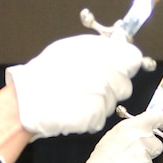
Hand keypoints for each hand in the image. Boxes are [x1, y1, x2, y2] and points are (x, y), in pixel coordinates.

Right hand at [6, 31, 143, 138]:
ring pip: (113, 103)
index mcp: (102, 52)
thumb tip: (118, 45)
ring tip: (77, 97)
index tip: (118, 67)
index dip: (126, 65)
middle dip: (113, 87)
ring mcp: (104, 97)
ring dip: (100, 102)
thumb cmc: (45, 72)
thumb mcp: (73, 47)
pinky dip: (91, 116)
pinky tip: (75, 109)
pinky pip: (101, 117)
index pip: (133, 59)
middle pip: (125, 85)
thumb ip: (100, 48)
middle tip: (90, 85)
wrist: (29, 98)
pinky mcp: (98, 116)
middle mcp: (107, 74)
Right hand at [73, 108, 162, 162]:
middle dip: (150, 149)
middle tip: (136, 155)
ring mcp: (144, 155)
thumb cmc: (100, 162)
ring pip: (152, 159)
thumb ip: (129, 132)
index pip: (157, 117)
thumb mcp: (112, 137)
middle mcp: (139, 138)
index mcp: (130, 127)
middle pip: (158, 142)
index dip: (162, 121)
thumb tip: (140, 129)